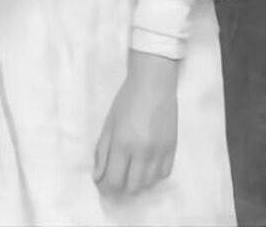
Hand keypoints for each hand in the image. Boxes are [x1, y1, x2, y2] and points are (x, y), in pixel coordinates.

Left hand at [94, 51, 177, 195]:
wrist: (153, 83)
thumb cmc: (127, 99)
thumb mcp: (109, 123)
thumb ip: (102, 151)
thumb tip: (98, 176)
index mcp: (122, 143)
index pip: (114, 180)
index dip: (105, 187)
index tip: (102, 184)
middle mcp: (142, 151)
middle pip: (131, 187)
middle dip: (120, 187)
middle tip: (115, 177)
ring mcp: (159, 152)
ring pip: (148, 184)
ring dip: (136, 182)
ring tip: (130, 170)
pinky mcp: (172, 149)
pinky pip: (163, 174)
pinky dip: (153, 175)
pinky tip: (146, 166)